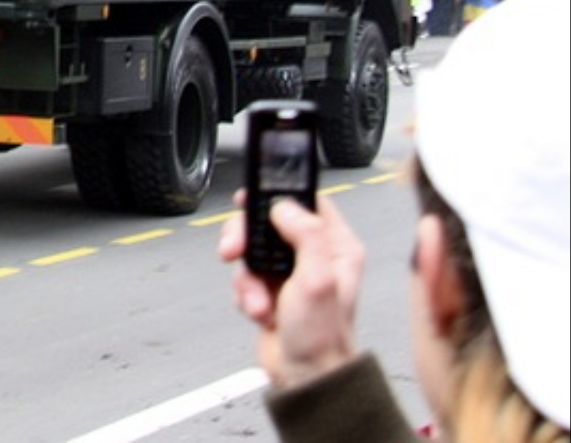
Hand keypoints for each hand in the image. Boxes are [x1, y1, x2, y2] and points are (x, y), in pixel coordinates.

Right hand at [220, 192, 364, 389]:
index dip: (277, 195)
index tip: (252, 199)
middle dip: (246, 238)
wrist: (304, 377)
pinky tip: (259, 310)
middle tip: (236, 249)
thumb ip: (306, 237)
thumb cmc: (322, 338)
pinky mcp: (271, 288)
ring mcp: (290, 273)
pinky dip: (244, 293)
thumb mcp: (318, 280)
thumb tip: (284, 207)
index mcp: (336, 247)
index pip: (307, 202)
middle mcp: (314, 256)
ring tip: (258, 299)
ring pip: (251, 250)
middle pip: (267, 222)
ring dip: (246, 277)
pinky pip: (245, 276)